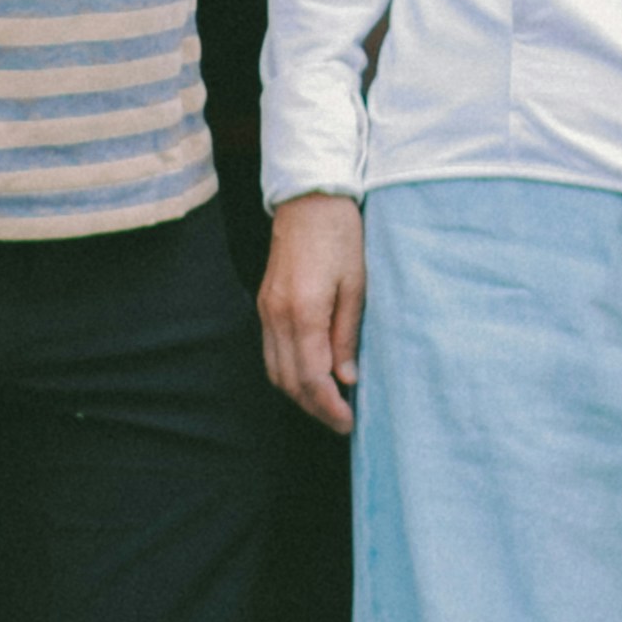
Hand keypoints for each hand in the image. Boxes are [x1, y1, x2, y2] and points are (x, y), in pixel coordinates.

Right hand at [259, 191, 365, 435]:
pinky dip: (289, 372)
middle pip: (287, 380)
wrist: (310, 198)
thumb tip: (347, 378)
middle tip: (342, 422)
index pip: (311, 376)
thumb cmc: (341, 236)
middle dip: (314, 407)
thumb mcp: (357, 285)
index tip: (349, 423)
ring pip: (274, 370)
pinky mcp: (265, 303)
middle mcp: (276, 315)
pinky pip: (270, 351)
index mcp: (303, 311)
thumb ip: (347, 334)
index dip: (329, 406)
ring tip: (329, 405)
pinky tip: (311, 376)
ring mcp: (266, 309)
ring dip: (299, 394)